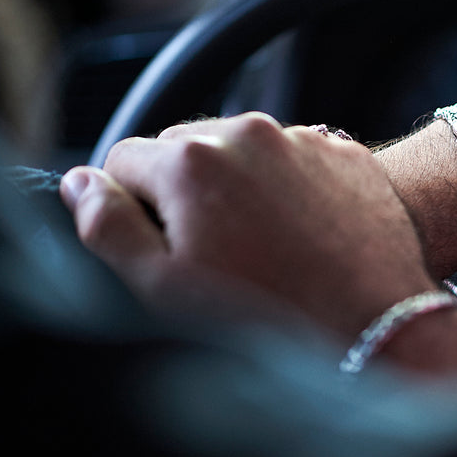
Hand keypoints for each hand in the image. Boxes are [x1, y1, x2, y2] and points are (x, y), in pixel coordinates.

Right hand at [61, 113, 456, 396]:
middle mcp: (245, 131)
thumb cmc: (266, 318)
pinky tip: (300, 237)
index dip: (130, 208)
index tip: (162, 249)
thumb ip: (108, 227)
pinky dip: (286, 187)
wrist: (377, 325)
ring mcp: (301, 138)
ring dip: (236, 187)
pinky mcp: (344, 153)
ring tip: (261, 249)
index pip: (122, 161)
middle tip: (212, 255)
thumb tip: (79, 183)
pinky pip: (294, 159)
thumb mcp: (163, 288)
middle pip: (182, 149)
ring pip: (240, 154)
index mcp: (189, 157)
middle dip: (183, 192)